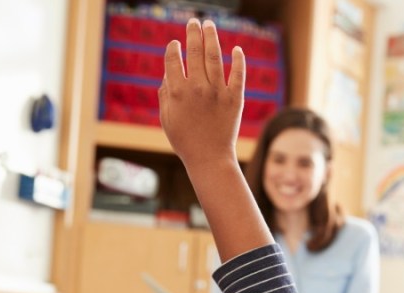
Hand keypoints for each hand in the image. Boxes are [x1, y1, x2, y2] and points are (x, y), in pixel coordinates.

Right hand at [159, 19, 245, 168]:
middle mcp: (197, 88)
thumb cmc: (185, 140)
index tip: (175, 44)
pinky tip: (236, 49)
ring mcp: (218, 91)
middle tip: (193, 21)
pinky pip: (237, 74)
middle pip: (194, 50)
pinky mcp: (235, 98)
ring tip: (209, 25)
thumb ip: (165, 94)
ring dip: (211, 36)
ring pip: (214, 56)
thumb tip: (168, 73)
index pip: (173, 59)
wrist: (209, 159)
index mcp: (178, 92)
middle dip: (193, 32)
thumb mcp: (167, 118)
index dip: (173, 48)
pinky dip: (238, 59)